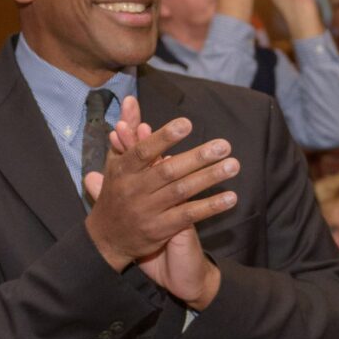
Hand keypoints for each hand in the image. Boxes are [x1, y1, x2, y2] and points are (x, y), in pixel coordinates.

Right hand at [84, 97, 236, 306]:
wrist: (106, 239)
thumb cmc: (116, 192)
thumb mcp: (116, 161)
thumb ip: (128, 130)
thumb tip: (130, 99)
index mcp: (122, 170)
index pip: (143, 151)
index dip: (164, 137)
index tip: (186, 124)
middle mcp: (134, 190)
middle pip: (167, 171)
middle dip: (197, 158)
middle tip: (223, 145)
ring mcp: (147, 211)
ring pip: (181, 192)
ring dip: (209, 178)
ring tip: (233, 165)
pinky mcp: (159, 230)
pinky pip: (188, 216)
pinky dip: (210, 207)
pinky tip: (230, 198)